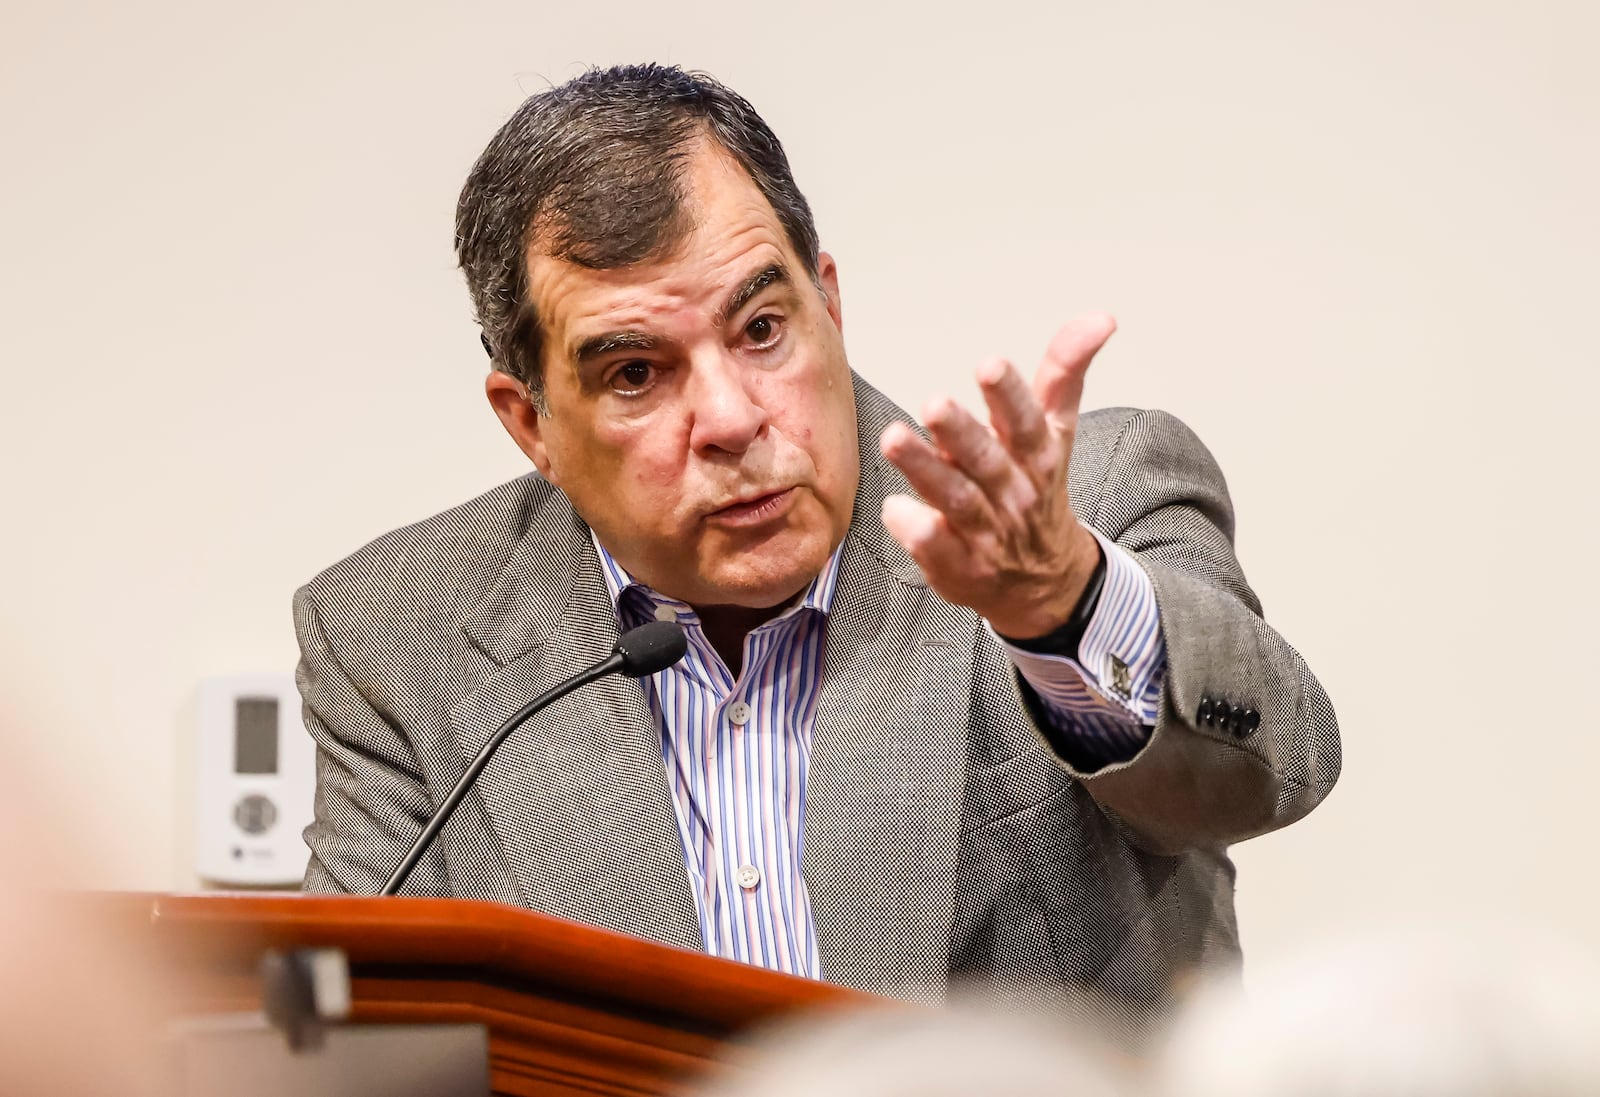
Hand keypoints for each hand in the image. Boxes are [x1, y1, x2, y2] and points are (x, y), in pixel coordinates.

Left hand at [878, 313, 1116, 638]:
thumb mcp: (1058, 431)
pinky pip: (936, 548)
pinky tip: (895, 507)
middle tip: (934, 403)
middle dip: (960, 432)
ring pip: (956, 500)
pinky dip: (917, 530)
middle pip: (987, 460)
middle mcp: (1014, 493)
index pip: (1027, 421)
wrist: (1045, 581)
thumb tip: (1101, 318)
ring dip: (925, 470)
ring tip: (894, 438)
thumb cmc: (1037, 491)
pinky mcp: (960, 566)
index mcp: (1038, 455)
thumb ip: (1065, 371)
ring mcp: (987, 533)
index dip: (1010, 394)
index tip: (990, 364)